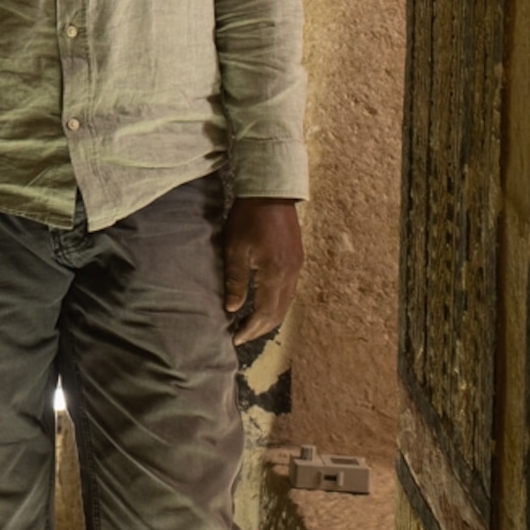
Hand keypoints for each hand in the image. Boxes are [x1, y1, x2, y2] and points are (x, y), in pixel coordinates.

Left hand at [222, 196, 301, 345]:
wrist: (271, 191)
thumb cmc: (248, 217)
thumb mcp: (235, 248)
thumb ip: (236, 280)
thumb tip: (233, 309)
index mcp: (275, 273)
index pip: (265, 313)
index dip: (251, 329)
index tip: (235, 339)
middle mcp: (291, 274)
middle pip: (279, 312)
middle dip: (260, 328)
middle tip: (241, 336)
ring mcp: (297, 266)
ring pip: (286, 303)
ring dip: (270, 317)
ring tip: (251, 325)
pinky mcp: (297, 259)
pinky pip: (289, 290)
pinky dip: (277, 303)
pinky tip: (264, 304)